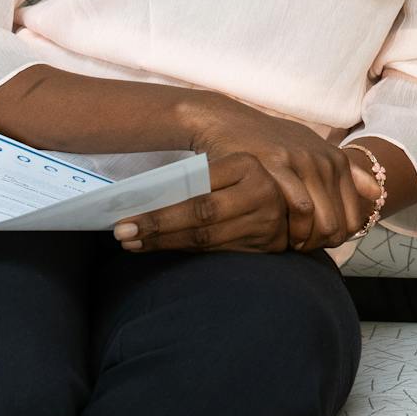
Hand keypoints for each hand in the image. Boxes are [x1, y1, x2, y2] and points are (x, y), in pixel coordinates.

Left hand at [113, 152, 298, 252]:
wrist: (295, 195)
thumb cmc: (241, 175)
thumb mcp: (228, 165)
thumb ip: (200, 177)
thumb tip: (144, 192)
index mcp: (248, 164)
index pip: (199, 188)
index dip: (162, 205)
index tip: (126, 212)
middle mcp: (262, 192)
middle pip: (201, 214)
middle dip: (158, 225)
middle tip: (121, 232)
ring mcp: (267, 221)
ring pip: (207, 237)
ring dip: (165, 242)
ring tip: (132, 243)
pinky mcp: (266, 245)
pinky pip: (218, 251)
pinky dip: (186, 251)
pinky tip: (161, 248)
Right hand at [118, 96, 364, 252]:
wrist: (229, 122)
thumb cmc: (270, 144)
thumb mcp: (312, 151)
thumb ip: (347, 173)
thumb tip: (377, 193)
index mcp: (336, 161)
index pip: (353, 219)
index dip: (335, 240)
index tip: (312, 242)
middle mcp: (325, 161)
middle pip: (338, 226)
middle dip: (318, 245)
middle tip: (295, 247)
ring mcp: (302, 162)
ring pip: (321, 221)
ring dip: (304, 240)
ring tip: (284, 242)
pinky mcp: (278, 165)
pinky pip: (298, 207)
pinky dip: (290, 227)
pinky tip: (273, 231)